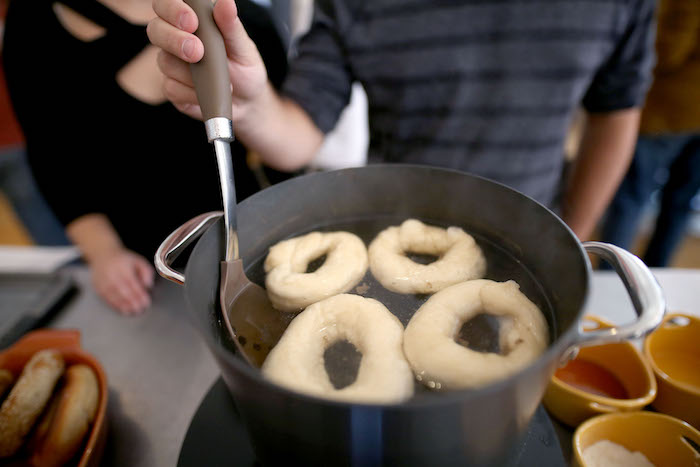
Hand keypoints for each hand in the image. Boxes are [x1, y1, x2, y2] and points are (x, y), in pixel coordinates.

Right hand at [90, 248, 154, 314]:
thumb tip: (148, 286)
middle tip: (140, 309)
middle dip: (133, 302)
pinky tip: (122, 310)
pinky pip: (107, 299)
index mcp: (124, 268)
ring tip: (132, 312)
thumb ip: (146, 272)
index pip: (133, 284)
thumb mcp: (139, 261)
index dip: (140, 295)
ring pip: (115, 297)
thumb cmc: (123, 260)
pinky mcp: (98, 287)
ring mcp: (103, 282)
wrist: (102, 255)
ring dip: (124, 306)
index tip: (146, 302)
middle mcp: (112, 275)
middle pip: (124, 292)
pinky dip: (115, 306)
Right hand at [147, 0, 267, 121]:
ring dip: (189, 72)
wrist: (247, 101)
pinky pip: (172, 88)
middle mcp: (176, 38)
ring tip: (215, 78)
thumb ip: (231, 26)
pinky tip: (206, 93)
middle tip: (197, 52)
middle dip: (173, 39)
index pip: (169, 4)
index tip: (192, 21)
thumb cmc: (243, 68)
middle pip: (155, 29)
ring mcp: (172, 64)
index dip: (173, 8)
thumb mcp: (243, 47)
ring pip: (164, 61)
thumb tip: (226, 2)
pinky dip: (191, 92)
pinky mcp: (172, 88)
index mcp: (193, 20)